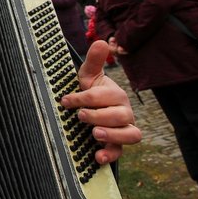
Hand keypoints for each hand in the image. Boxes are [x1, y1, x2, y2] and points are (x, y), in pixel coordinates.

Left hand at [60, 40, 140, 164]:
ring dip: (112, 134)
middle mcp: (124, 112)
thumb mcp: (88, 77)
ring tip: (95, 133)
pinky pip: (121, 153)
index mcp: (116, 95)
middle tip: (81, 116)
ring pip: (130, 134)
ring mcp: (123, 130)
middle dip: (99, 115)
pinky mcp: (118, 146)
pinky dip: (110, 156)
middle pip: (120, 115)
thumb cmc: (91, 92)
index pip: (104, 96)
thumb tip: (101, 41)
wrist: (92, 112)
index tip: (66, 100)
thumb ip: (94, 61)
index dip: (84, 98)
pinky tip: (97, 157)